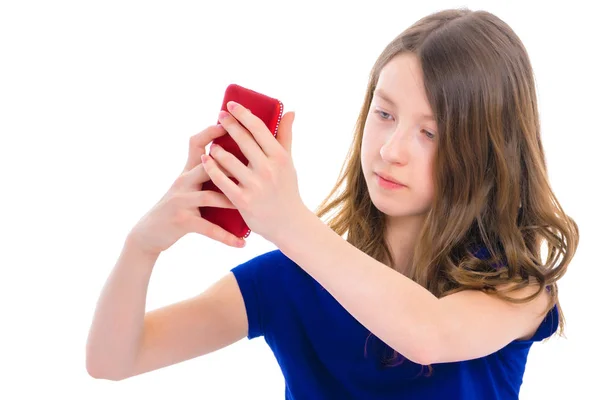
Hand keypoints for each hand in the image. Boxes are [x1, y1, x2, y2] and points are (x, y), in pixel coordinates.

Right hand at [128, 125, 246, 255]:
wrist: (149, 232)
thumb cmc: (177, 207)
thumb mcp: (186, 186)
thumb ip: (205, 173)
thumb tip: (230, 160)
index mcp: (188, 171)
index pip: (197, 143)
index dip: (212, 131)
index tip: (230, 122)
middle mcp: (183, 181)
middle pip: (207, 165)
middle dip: (230, 162)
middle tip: (254, 162)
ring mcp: (182, 200)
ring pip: (211, 195)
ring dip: (233, 200)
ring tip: (253, 205)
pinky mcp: (182, 221)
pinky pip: (209, 228)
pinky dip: (226, 237)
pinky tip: (242, 243)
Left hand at [200, 101, 307, 242]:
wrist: (288, 223)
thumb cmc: (287, 189)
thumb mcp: (289, 163)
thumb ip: (286, 136)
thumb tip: (290, 112)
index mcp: (280, 157)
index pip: (259, 129)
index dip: (243, 114)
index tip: (231, 105)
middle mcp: (268, 169)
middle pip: (243, 140)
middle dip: (228, 125)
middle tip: (220, 115)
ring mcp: (254, 185)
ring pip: (229, 160)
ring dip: (217, 148)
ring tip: (212, 143)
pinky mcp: (242, 201)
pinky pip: (221, 180)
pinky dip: (211, 167)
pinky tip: (205, 159)